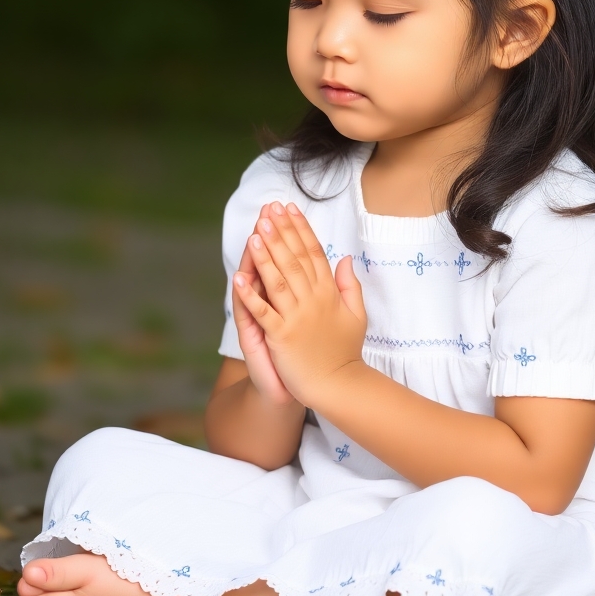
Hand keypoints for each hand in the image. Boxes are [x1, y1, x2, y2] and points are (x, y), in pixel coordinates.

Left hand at [232, 201, 366, 407]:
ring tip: (255, 233)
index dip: (300, 229)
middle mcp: (313, 300)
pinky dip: (250, 296)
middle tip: (268, 211)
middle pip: (294, 260)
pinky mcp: (282, 337)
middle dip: (280, 234)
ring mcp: (296, 318)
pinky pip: (263, 313)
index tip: (289, 209)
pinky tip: (238, 279)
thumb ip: (349, 285)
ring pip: (278, 281)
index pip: (313, 253)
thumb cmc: (345, 351)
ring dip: (265, 256)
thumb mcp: (356, 314)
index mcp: (328, 293)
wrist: (338, 386)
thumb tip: (345, 258)